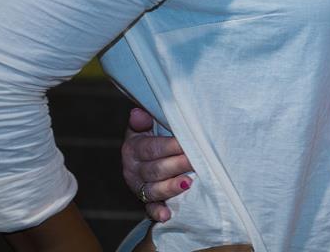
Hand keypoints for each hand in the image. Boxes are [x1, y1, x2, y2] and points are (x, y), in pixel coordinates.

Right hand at [122, 107, 193, 222]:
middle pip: (155, 169)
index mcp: (133, 149)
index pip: (151, 148)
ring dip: (170, 188)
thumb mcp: (146, 127)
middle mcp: (134, 170)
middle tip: (196, 161)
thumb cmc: (154, 138)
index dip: (170, 146)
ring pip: (153, 190)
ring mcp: (139, 188)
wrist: (147, 158)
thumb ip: (143, 121)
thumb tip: (137, 113)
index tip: (187, 143)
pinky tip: (167, 216)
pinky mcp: (146, 202)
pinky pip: (150, 209)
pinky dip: (157, 213)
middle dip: (177, 165)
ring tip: (187, 184)